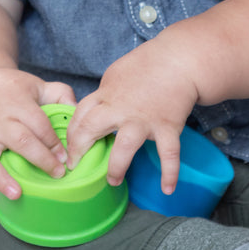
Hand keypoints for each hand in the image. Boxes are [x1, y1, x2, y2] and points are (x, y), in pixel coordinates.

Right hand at [0, 68, 76, 198]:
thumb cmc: (9, 89)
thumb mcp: (36, 85)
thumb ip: (60, 94)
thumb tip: (77, 109)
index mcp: (17, 104)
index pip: (39, 125)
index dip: (54, 142)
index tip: (65, 156)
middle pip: (20, 141)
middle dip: (41, 159)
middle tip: (58, 173)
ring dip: (1, 177)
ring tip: (17, 193)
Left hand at [67, 36, 198, 193]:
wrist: (179, 60)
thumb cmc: (147, 65)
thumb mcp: (115, 75)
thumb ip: (104, 95)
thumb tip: (93, 112)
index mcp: (107, 94)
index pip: (80, 115)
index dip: (71, 134)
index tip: (69, 148)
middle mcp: (121, 108)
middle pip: (91, 129)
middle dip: (79, 149)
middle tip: (75, 165)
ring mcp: (145, 120)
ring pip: (125, 146)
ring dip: (116, 167)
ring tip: (113, 181)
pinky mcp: (167, 127)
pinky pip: (169, 154)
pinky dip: (170, 173)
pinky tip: (168, 189)